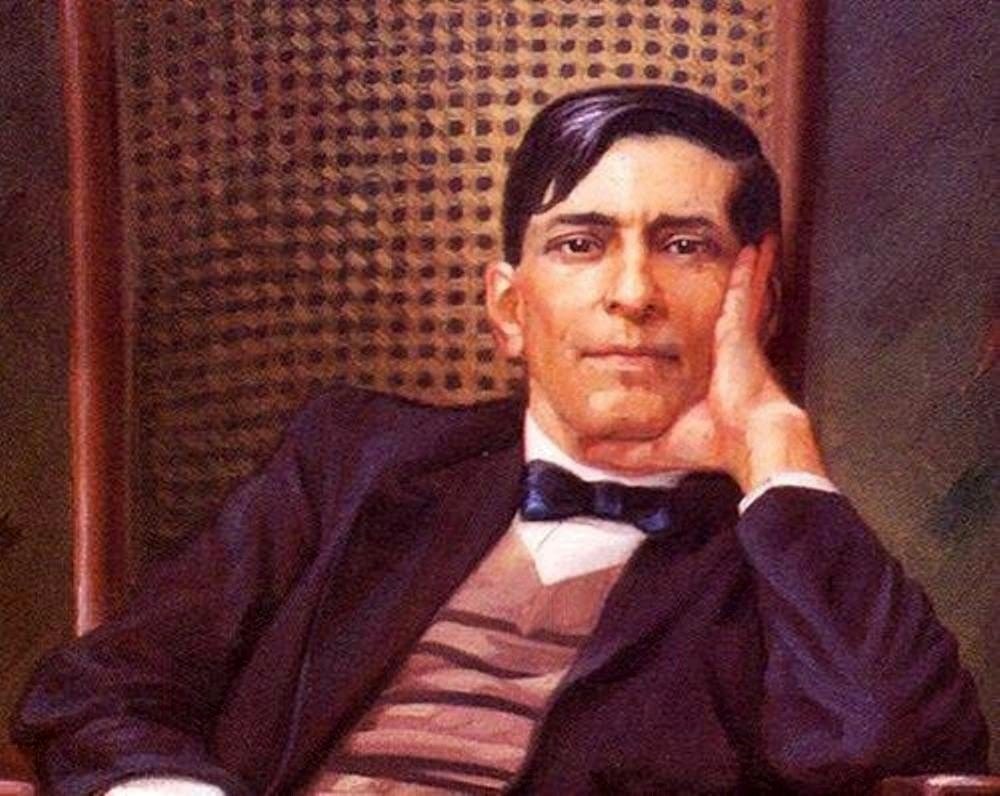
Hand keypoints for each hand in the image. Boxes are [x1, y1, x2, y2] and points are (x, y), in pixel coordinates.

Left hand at [584, 236, 826, 491]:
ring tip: (750, 242)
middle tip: (723, 259)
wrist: (746, 441)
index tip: (684, 308)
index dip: (690, 323)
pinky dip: (753, 266)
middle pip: (722, 310)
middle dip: (727, 288)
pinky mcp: (739, 327)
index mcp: (706, 371)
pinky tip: (758, 243)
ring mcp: (735, 335)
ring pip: (738, 294)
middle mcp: (723, 349)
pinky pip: (747, 288)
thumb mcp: (658, 444)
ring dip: (744, 270)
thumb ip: (624, 450)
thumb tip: (586, 451)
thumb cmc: (711, 443)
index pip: (697, 340)